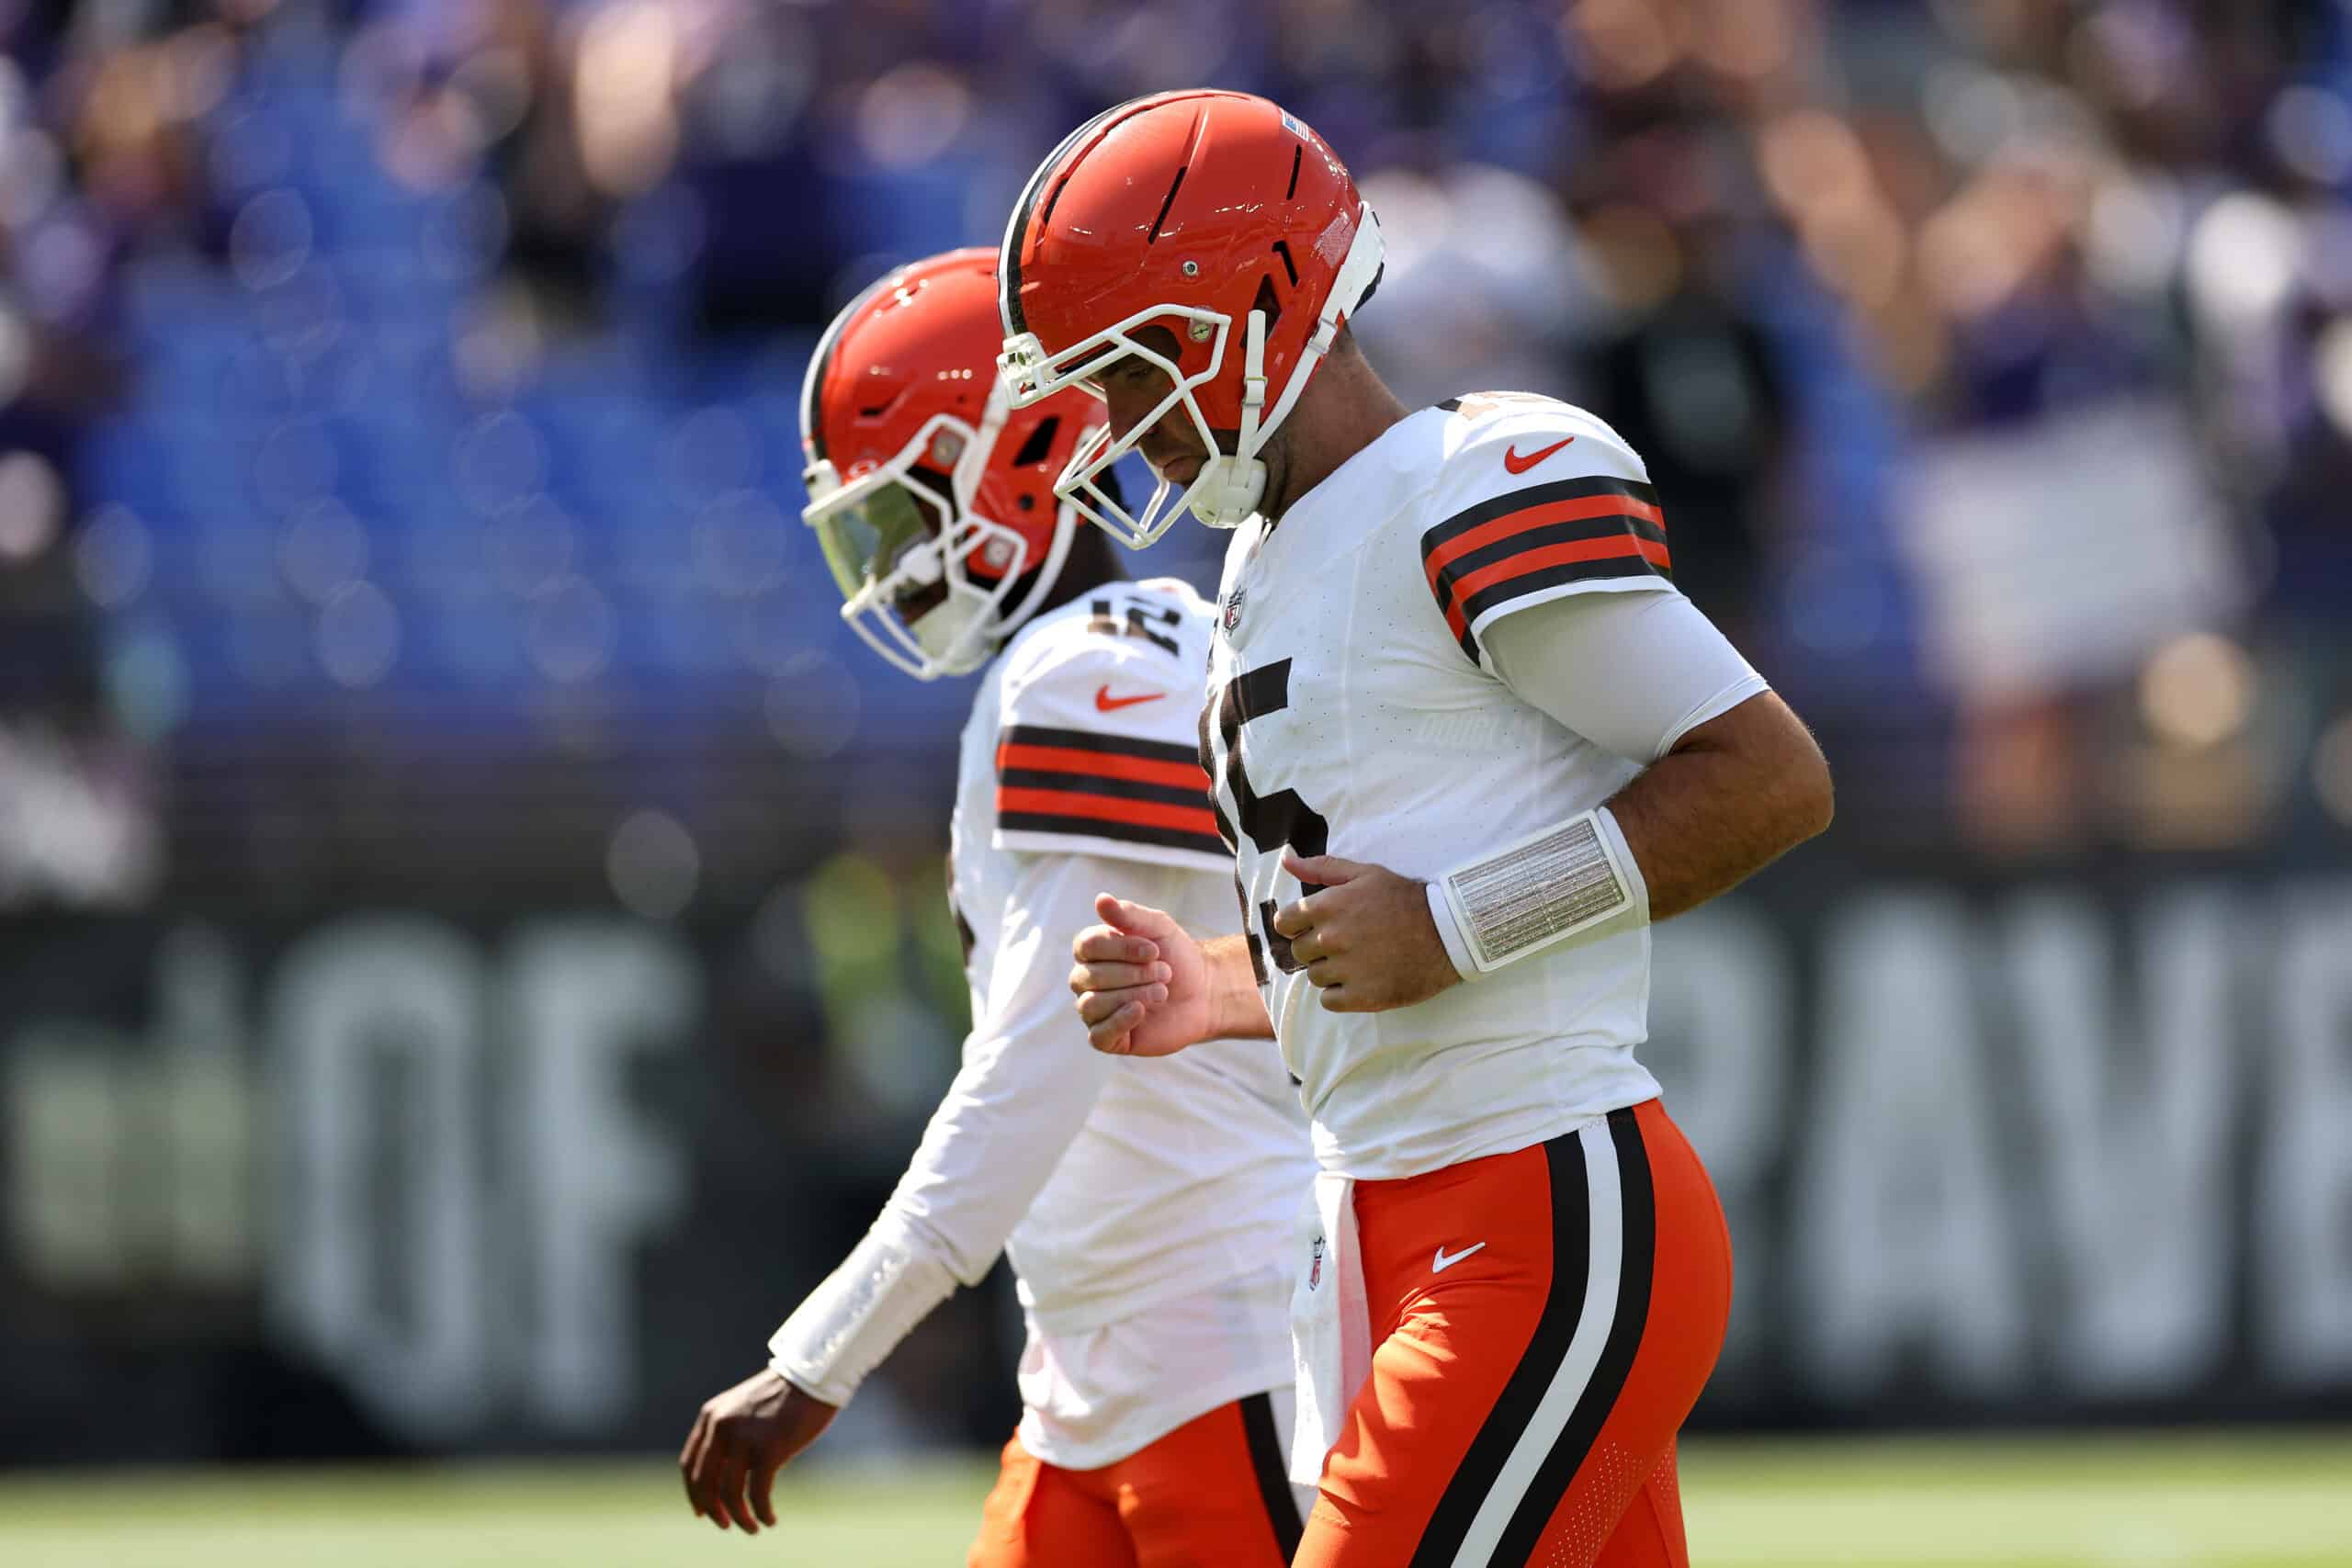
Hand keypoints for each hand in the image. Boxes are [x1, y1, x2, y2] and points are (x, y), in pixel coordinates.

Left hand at [679, 1368, 835, 1533]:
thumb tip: (725, 1477)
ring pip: (729, 1493)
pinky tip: (770, 1520)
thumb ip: (729, 1435)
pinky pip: (757, 1493)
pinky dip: (761, 1512)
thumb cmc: (784, 1395)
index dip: (694, 1493)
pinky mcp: (769, 1449)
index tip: (702, 1511)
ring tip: (751, 1528)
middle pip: (704, 1482)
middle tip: (725, 1524)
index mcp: (711, 1416)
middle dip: (713, 1510)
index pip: (689, 1464)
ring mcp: (744, 1437)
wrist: (813, 1376)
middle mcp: (721, 1426)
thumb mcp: (743, 1410)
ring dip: (738, 1518)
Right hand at [1068, 893, 1205, 1055]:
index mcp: (1093, 951)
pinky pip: (1097, 1035)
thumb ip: (1129, 914)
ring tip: (1162, 991)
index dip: (1121, 949)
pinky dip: (1118, 1021)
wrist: (1204, 992)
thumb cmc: (1177, 956)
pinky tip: (1140, 1011)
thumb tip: (1101, 899)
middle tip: (1165, 973)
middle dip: (1134, 974)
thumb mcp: (1158, 927)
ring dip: (1132, 995)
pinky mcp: (1108, 1038)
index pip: (1086, 947)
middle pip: (1090, 977)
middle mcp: (1087, 981)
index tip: (1154, 950)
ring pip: (1091, 1005)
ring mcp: (1095, 1011)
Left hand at [1271, 850, 1460, 1011]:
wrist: (1449, 933)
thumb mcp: (1365, 873)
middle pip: (1299, 952)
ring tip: (1358, 961)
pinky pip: (1329, 1001)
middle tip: (1345, 943)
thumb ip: (1321, 868)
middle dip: (1316, 948)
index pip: (1284, 923)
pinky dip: (1341, 994)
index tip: (1313, 927)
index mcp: (1329, 905)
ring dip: (1330, 971)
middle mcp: (1332, 938)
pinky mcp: (1362, 996)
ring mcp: (1347, 969)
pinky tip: (1361, 980)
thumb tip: (1286, 860)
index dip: (1297, 925)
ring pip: (1314, 977)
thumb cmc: (1405, 900)